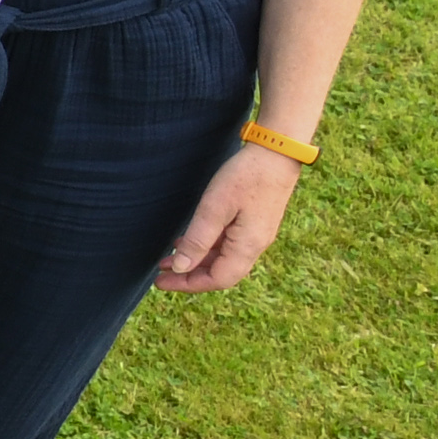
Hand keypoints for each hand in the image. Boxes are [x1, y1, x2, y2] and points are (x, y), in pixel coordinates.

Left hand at [157, 145, 300, 294]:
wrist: (276, 154)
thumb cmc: (246, 177)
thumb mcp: (214, 208)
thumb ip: (197, 240)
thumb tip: (180, 268)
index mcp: (248, 245)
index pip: (218, 279)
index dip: (190, 284)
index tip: (163, 283)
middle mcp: (255, 245)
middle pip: (221, 273)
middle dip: (190, 276)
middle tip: (161, 275)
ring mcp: (256, 234)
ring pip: (224, 259)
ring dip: (196, 261)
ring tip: (168, 260)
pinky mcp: (254, 222)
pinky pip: (229, 244)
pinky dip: (207, 247)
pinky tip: (189, 241)